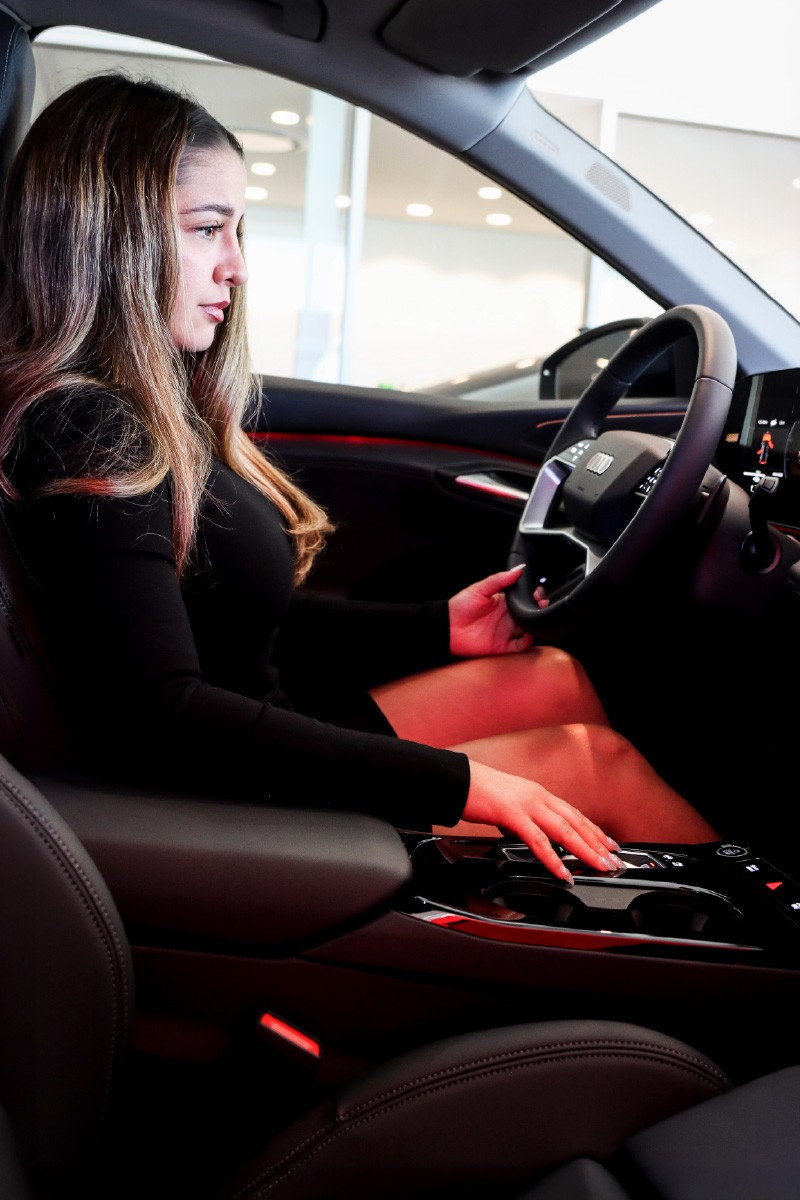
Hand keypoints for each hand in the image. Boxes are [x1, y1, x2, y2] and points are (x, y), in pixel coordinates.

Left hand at [449, 565, 546, 657]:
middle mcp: (508, 618)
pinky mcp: (502, 647)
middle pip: (530, 615)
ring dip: (535, 626)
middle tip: (540, 605)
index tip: (538, 593)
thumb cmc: (459, 606)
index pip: (525, 600)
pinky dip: (527, 642)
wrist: (447, 627)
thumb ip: (499, 580)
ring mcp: (506, 632)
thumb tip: (518, 569)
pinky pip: (520, 646)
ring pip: (529, 631)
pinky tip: (526, 633)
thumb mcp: (480, 589)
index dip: (534, 597)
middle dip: (539, 610)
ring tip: (533, 619)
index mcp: (504, 604)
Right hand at [462, 760, 623, 881]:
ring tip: (600, 866)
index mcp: (539, 793)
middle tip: (615, 860)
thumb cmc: (479, 791)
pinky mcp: (513, 815)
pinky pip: (538, 840)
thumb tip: (530, 836)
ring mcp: (527, 804)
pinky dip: (553, 858)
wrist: (457, 779)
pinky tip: (563, 872)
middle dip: (598, 843)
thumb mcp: (509, 804)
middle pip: (576, 822)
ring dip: (585, 850)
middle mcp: (538, 796)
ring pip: (565, 830)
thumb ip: (524, 819)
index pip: (574, 813)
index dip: (594, 830)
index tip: (610, 844)